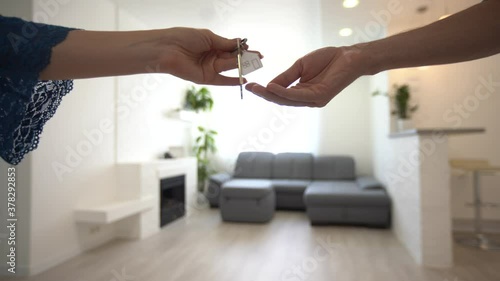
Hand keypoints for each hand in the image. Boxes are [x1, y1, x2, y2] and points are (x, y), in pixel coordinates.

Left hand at [159, 28, 259, 85]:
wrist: (167, 49)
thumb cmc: (184, 38)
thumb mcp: (208, 37)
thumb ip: (225, 43)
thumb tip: (240, 44)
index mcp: (212, 44)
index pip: (231, 47)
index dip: (243, 49)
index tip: (254, 49)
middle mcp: (212, 56)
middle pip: (232, 58)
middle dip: (246, 58)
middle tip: (259, 57)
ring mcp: (209, 68)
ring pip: (229, 67)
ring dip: (242, 65)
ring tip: (255, 63)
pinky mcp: (205, 78)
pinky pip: (222, 80)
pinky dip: (232, 81)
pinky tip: (244, 80)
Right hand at [245, 46, 364, 106]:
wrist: (348, 56)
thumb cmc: (328, 60)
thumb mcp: (300, 66)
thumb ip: (286, 77)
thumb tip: (268, 85)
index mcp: (302, 92)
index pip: (280, 94)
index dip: (265, 91)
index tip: (250, 85)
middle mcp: (307, 99)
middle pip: (281, 100)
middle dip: (264, 94)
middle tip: (249, 88)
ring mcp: (313, 100)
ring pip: (287, 100)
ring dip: (270, 95)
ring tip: (257, 88)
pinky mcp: (319, 96)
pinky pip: (297, 96)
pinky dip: (284, 92)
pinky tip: (272, 87)